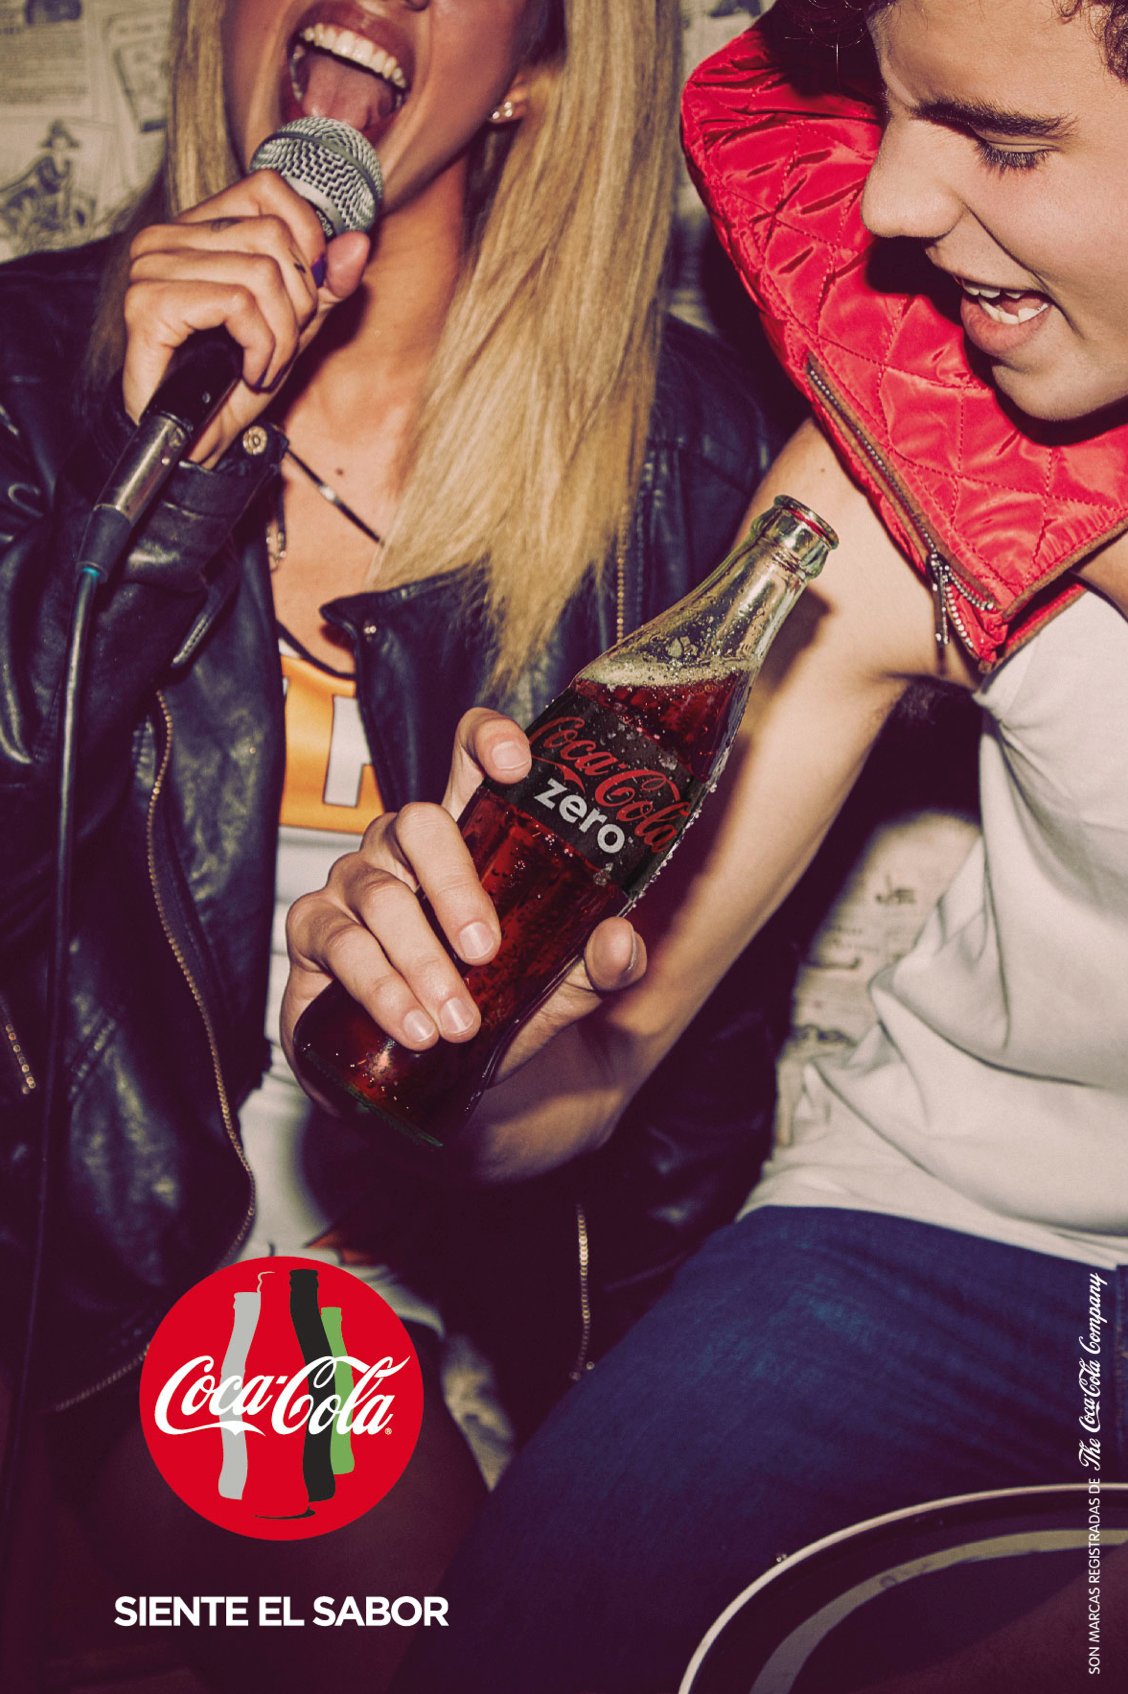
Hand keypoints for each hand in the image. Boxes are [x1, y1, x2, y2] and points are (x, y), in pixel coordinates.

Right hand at [122, 170, 368, 465]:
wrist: (191, 439)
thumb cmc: (234, 379)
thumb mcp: (295, 326)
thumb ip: (327, 284)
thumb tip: (357, 242)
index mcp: (197, 228)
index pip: (268, 189)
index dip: (306, 241)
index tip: (304, 298)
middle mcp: (167, 238)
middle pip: (273, 237)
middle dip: (299, 304)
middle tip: (281, 346)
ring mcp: (152, 268)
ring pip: (262, 273)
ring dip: (282, 336)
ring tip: (264, 365)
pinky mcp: (149, 304)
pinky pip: (238, 304)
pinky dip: (261, 346)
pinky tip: (249, 371)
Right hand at [281, 708, 645, 1172]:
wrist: (428, 1081)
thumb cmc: (491, 1010)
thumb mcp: (556, 992)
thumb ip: (598, 968)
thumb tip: (621, 942)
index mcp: (469, 840)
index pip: (470, 763)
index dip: (486, 742)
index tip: (515, 763)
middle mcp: (405, 850)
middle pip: (419, 823)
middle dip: (454, 886)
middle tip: (486, 951)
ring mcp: (354, 885)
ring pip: (381, 896)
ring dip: (423, 964)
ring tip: (459, 1022)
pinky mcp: (313, 931)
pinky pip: (340, 946)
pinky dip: (381, 989)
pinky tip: (414, 1026)